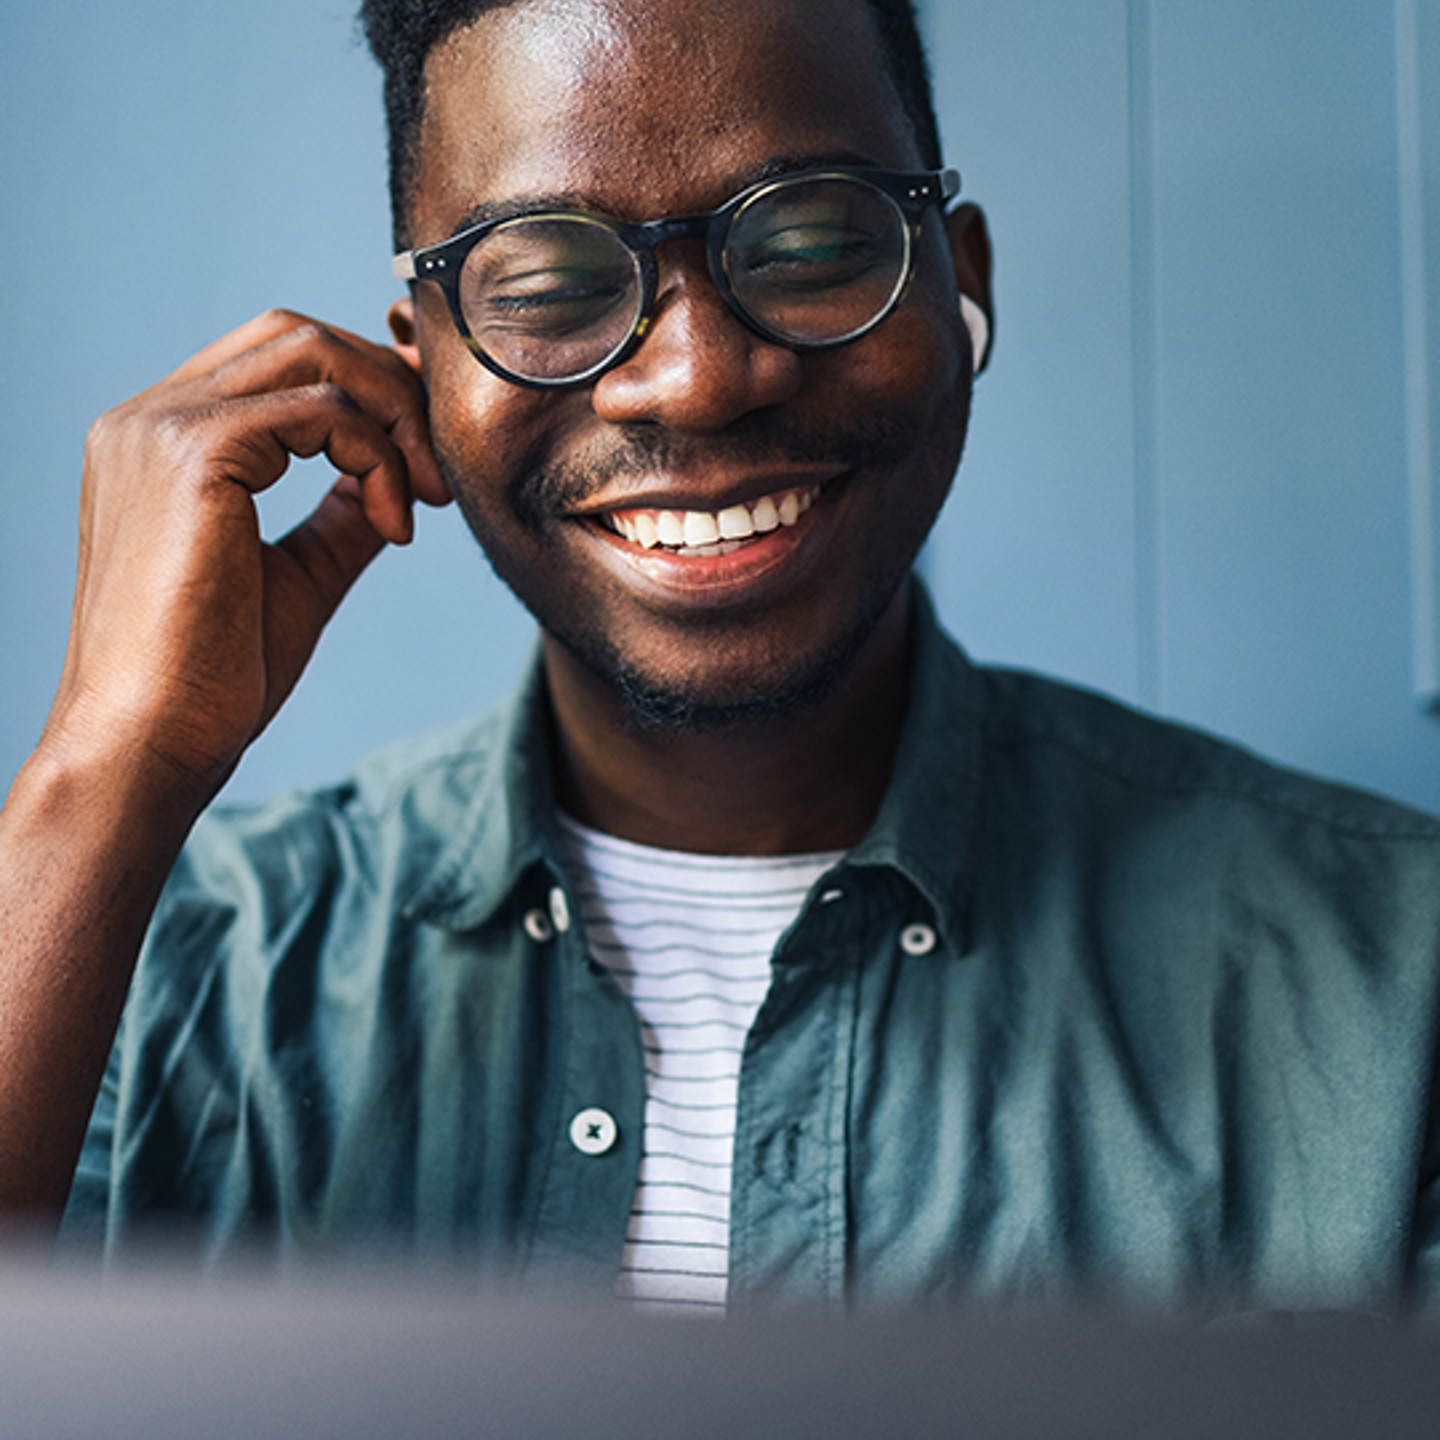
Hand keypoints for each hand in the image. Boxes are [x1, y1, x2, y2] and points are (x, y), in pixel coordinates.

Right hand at [41, 309, 449, 803]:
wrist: (151, 743)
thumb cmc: (213, 679)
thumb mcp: (297, 575)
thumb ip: (340, 515)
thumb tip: (392, 480)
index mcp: (159, 441)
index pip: (276, 360)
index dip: (367, 387)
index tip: (423, 454)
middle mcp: (148, 418)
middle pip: (298, 336)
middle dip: (389, 390)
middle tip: (435, 474)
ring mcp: (161, 427)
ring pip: (312, 352)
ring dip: (393, 417)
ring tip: (423, 499)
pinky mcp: (194, 455)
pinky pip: (321, 411)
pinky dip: (377, 457)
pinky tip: (394, 526)